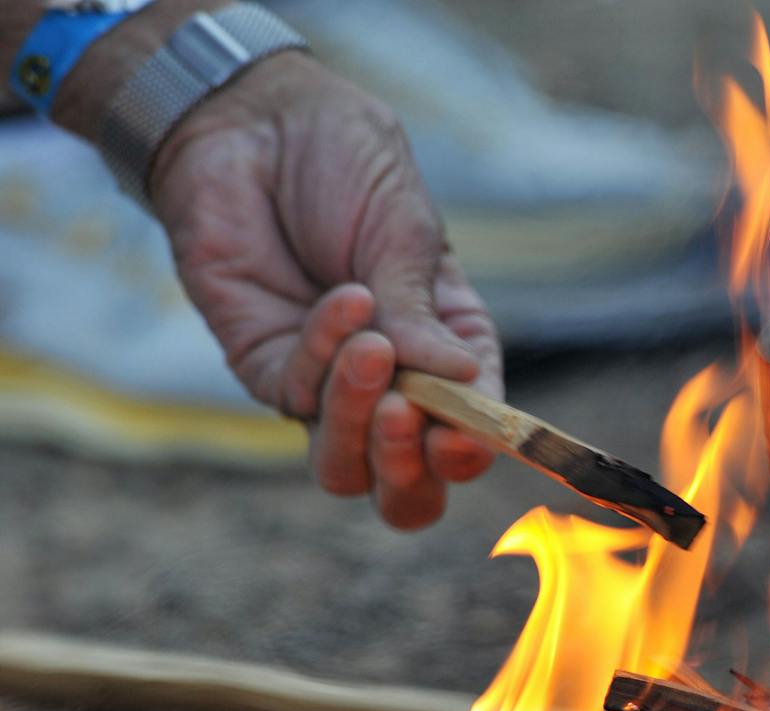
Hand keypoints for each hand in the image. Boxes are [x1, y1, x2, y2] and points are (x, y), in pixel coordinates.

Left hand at [147, 51, 496, 528]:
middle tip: (406, 412)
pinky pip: (299, 397)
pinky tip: (342, 298)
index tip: (462, 434)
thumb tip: (462, 381)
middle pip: (409, 484)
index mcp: (452, 350)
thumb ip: (423, 312)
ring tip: (373, 351)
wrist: (251, 123)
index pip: (473, 432)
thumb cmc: (345, 164)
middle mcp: (396, 384)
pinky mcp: (269, 369)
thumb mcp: (406, 230)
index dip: (472, 450)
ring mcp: (329, 386)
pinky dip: (326, 353)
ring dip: (361, 423)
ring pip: (347, 469)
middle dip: (409, 467)